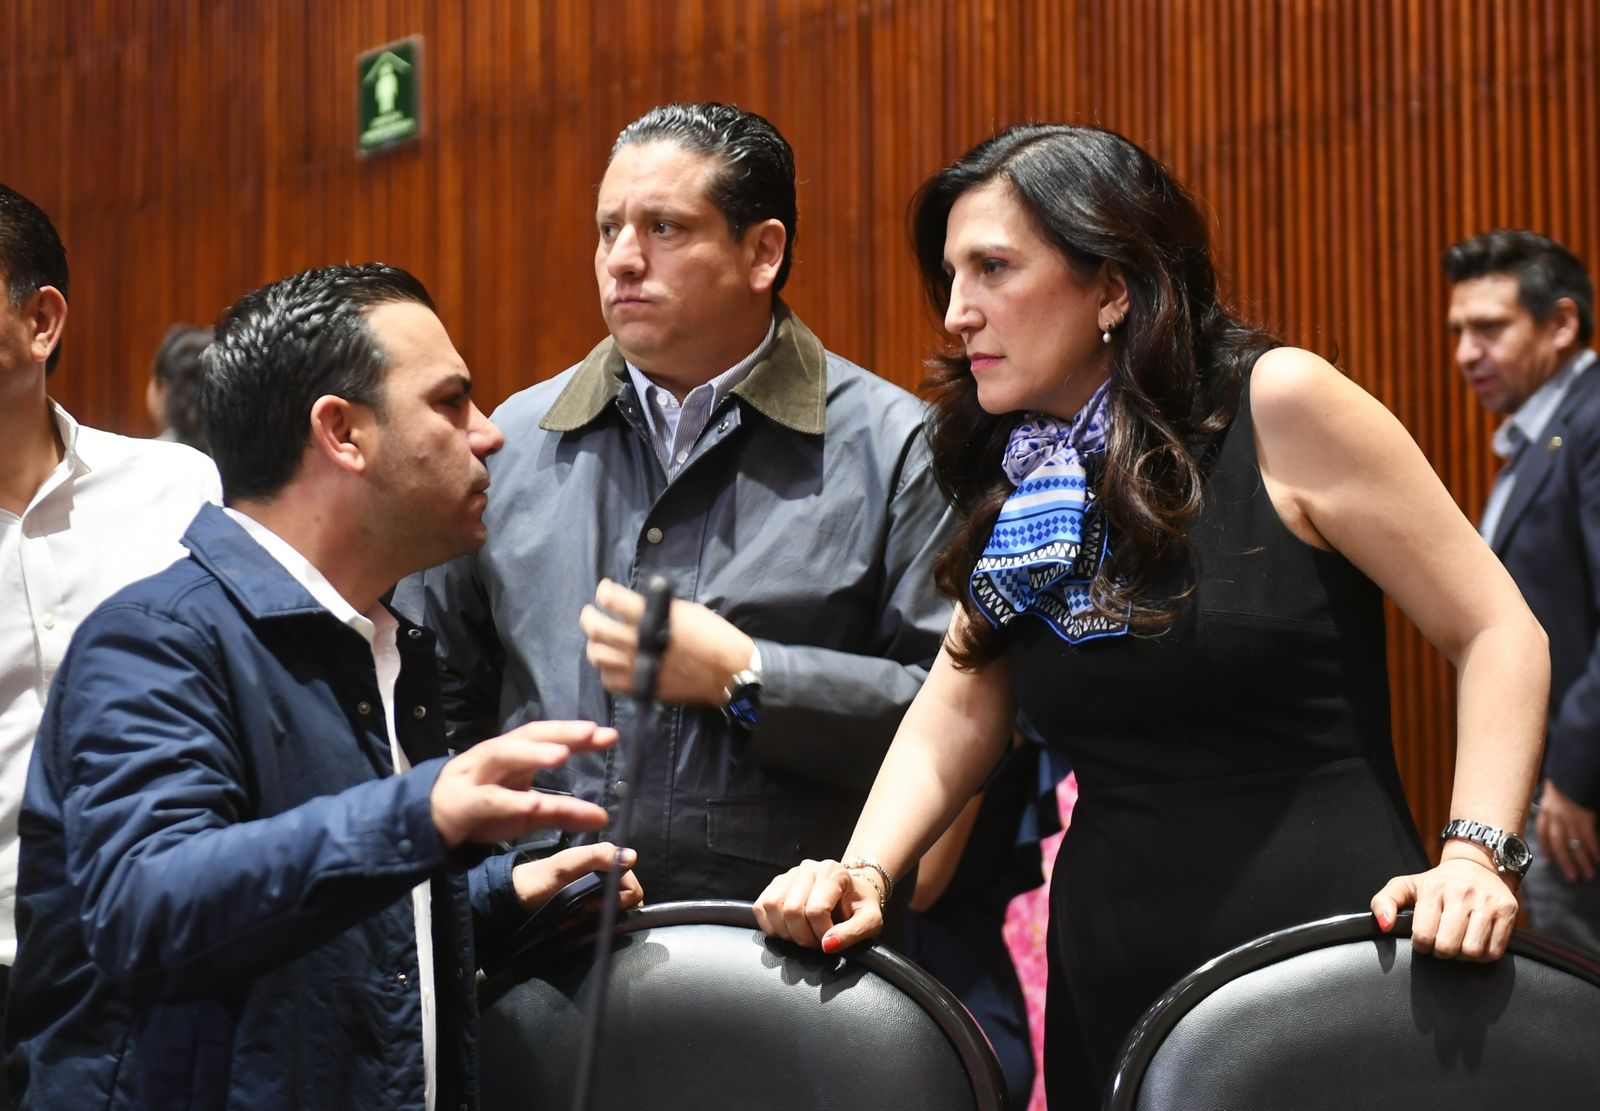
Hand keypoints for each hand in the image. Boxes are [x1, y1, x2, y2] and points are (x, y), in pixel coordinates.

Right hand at [430, 721, 616, 848]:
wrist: (433, 822)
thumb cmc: (486, 809)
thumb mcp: (528, 811)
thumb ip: (563, 812)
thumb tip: (603, 817)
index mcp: (513, 754)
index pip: (548, 737)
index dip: (576, 734)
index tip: (609, 735)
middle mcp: (495, 756)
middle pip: (528, 736)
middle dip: (560, 733)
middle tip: (592, 733)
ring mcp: (476, 775)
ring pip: (502, 754)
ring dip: (532, 753)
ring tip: (561, 755)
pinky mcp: (464, 801)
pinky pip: (489, 798)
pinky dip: (510, 799)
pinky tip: (533, 802)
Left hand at [512, 842, 643, 912]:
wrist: (516, 900)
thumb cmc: (541, 879)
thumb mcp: (567, 864)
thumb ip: (598, 856)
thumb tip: (632, 857)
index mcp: (605, 863)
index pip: (631, 886)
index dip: (619, 898)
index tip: (594, 904)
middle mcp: (606, 879)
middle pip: (625, 903)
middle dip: (604, 911)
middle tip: (583, 912)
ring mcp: (597, 897)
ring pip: (613, 916)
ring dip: (593, 921)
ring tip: (573, 920)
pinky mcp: (588, 914)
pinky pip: (599, 925)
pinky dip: (585, 926)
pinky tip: (569, 924)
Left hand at [579, 578, 755, 705]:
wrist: (729, 671)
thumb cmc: (714, 636)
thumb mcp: (689, 611)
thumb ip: (658, 608)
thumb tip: (637, 605)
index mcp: (654, 618)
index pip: (614, 600)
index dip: (604, 592)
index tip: (604, 591)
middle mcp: (641, 642)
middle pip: (598, 629)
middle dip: (589, 618)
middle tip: (590, 614)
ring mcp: (639, 667)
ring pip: (598, 656)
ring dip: (594, 645)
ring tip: (598, 640)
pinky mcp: (643, 687)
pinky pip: (610, 681)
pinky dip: (605, 671)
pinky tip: (611, 664)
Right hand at [753, 859, 883, 953]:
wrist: (853, 892)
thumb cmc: (861, 907)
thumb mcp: (870, 921)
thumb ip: (853, 933)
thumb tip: (827, 945)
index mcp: (832, 872)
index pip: (816, 910)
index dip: (821, 934)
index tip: (830, 941)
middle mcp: (808, 868)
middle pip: (791, 910)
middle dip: (803, 936)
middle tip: (816, 943)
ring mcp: (789, 874)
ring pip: (772, 907)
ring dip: (785, 932)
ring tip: (803, 935)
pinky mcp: (775, 884)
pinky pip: (761, 907)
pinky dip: (770, 926)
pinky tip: (788, 930)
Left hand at [1370, 852, 1518, 960]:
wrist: (1476, 865)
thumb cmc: (1436, 882)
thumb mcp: (1405, 886)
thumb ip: (1384, 902)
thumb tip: (1383, 926)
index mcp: (1434, 889)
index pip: (1424, 935)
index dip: (1421, 945)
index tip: (1423, 939)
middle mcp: (1462, 894)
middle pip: (1449, 947)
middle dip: (1442, 952)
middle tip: (1441, 944)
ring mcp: (1488, 902)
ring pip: (1473, 951)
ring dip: (1463, 956)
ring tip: (1458, 944)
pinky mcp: (1508, 911)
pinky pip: (1495, 951)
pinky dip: (1483, 955)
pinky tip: (1475, 943)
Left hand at [1535, 778, 1598, 882]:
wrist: (1574, 768)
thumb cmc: (1566, 778)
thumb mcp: (1555, 790)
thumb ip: (1554, 805)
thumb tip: (1555, 817)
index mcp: (1546, 808)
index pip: (1543, 832)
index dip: (1546, 847)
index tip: (1548, 860)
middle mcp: (1555, 814)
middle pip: (1557, 843)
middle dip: (1564, 861)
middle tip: (1571, 877)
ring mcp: (1569, 816)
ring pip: (1573, 843)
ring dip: (1581, 860)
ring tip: (1587, 874)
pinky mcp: (1584, 816)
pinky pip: (1588, 837)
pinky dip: (1593, 849)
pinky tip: (1598, 859)